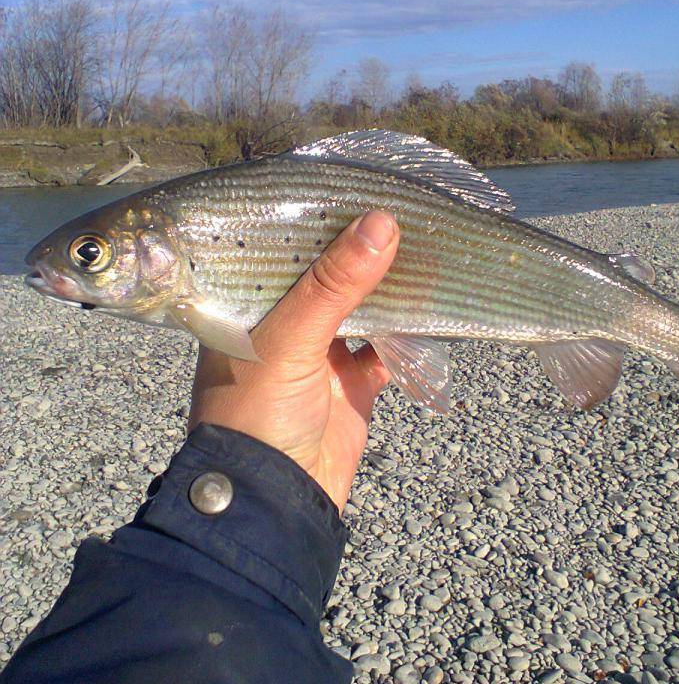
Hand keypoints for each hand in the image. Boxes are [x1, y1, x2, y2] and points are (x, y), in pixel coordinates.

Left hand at [189, 211, 399, 512]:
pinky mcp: (350, 383)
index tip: (350, 181)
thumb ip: (333, 284)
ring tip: (420, 243)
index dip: (310, 216)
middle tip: (398, 206)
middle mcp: (280, 323)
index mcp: (246, 304)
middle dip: (358, 248)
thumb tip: (382, 221)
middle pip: (324, 273)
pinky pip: (383, 347)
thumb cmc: (258, 413)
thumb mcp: (289, 340)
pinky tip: (426, 304)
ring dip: (385, 285)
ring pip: (358, 306)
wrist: (277, 502)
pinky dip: (404, 332)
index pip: (277, 246)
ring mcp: (317, 354)